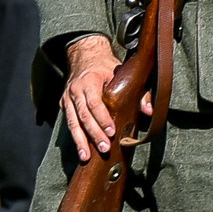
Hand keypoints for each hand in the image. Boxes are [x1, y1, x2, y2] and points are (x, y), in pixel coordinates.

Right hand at [61, 34, 129, 161]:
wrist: (84, 55)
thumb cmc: (105, 66)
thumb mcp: (122, 73)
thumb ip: (138, 91)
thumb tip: (148, 110)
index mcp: (89, 81)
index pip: (94, 103)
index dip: (102, 118)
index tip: (111, 132)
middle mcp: (75, 90)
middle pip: (84, 116)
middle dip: (94, 134)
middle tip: (104, 148)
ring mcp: (67, 98)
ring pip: (73, 122)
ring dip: (80, 141)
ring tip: (86, 156)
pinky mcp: (64, 105)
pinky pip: (69, 123)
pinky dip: (75, 138)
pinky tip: (82, 151)